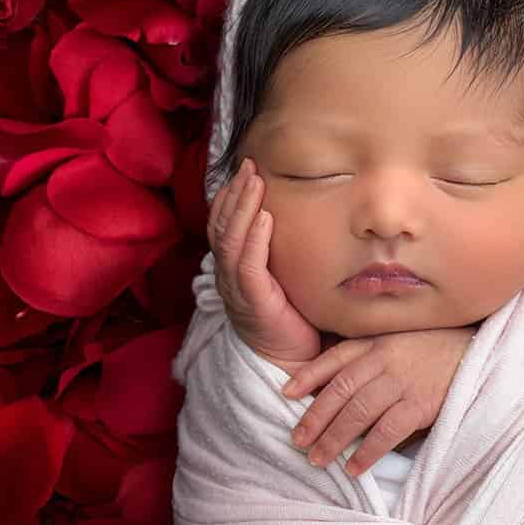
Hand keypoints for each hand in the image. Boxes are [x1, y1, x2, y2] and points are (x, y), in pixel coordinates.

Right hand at [208, 157, 321, 368]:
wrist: (287, 359)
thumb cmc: (290, 318)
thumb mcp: (284, 278)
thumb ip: (281, 252)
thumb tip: (300, 220)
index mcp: (234, 268)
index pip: (224, 225)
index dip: (230, 197)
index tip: (245, 171)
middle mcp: (229, 275)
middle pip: (223, 225)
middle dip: (234, 193)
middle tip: (249, 165)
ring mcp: (237, 288)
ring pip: (231, 239)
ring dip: (241, 207)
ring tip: (254, 182)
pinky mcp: (253, 300)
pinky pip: (248, 263)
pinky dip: (254, 238)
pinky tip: (263, 217)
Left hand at [280, 325, 477, 475]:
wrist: (485, 356)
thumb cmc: (442, 353)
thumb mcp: (404, 342)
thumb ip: (375, 357)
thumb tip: (341, 385)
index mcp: (379, 342)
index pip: (336, 358)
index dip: (308, 375)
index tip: (287, 394)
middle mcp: (386, 360)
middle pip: (340, 391)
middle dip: (315, 418)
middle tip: (297, 441)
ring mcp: (403, 381)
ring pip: (357, 413)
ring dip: (334, 439)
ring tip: (317, 459)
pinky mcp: (421, 404)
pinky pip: (386, 431)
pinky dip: (367, 452)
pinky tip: (353, 468)